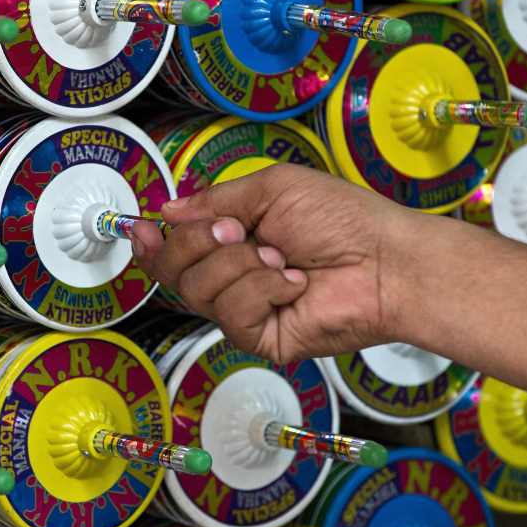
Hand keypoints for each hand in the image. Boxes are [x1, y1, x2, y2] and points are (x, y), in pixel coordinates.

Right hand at [132, 164, 414, 363]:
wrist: (386, 259)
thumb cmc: (342, 219)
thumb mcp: (271, 188)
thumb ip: (215, 200)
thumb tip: (168, 210)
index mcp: (232, 239)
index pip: (173, 249)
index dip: (152, 242)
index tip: (141, 227)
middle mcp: (233, 276)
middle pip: (174, 270)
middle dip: (202, 242)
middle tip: (242, 231)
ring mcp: (245, 310)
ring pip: (199, 289)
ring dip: (243, 264)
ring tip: (283, 258)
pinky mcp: (260, 338)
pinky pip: (232, 312)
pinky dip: (264, 289)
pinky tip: (294, 284)